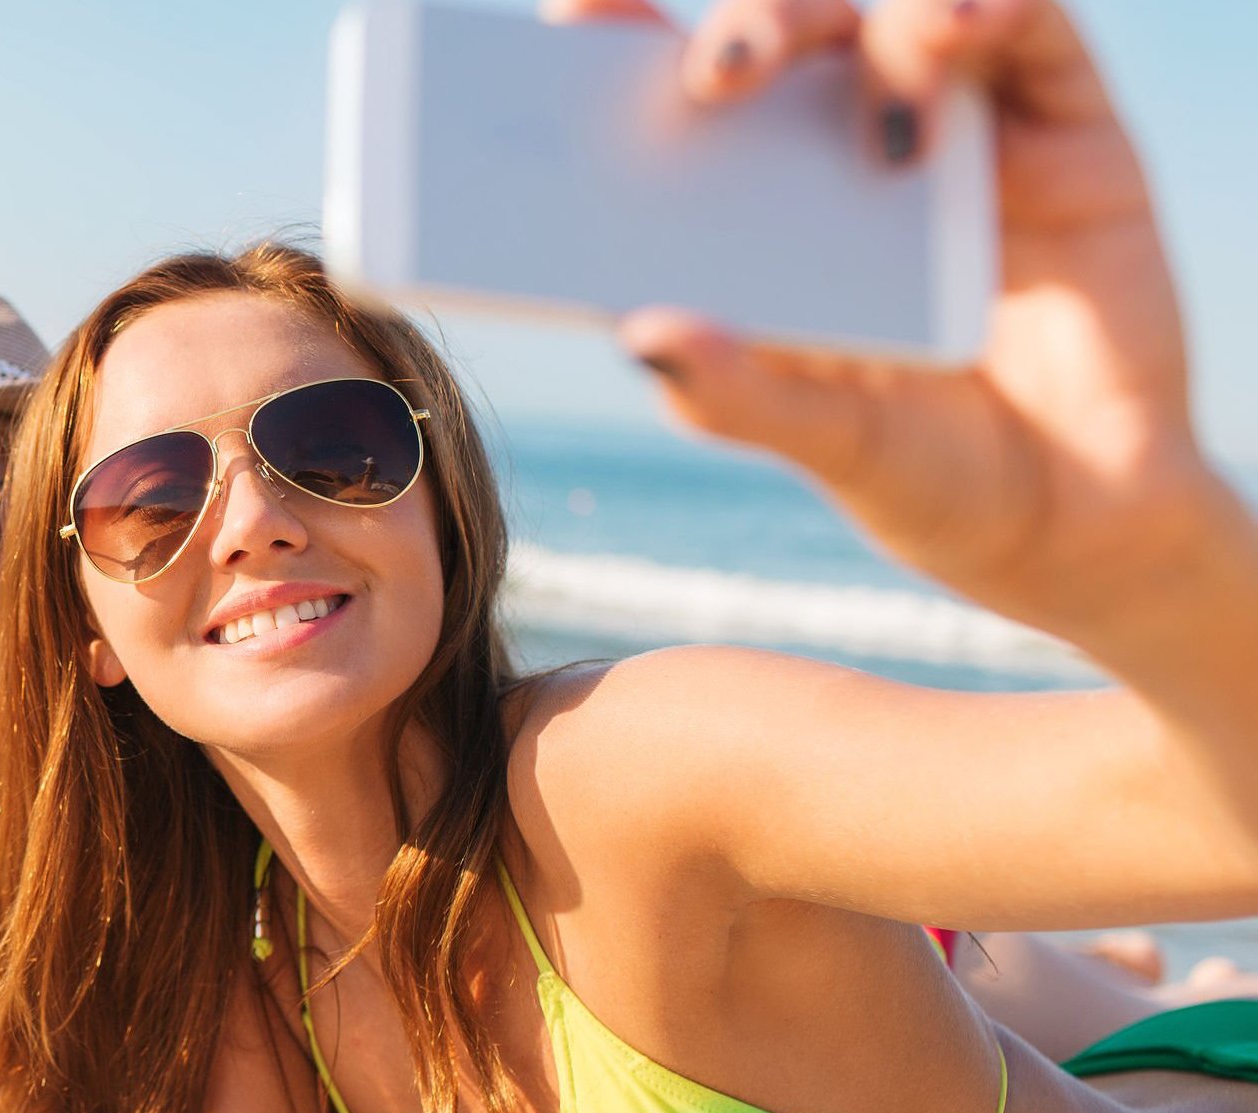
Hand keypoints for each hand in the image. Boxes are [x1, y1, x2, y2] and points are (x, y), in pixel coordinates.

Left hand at [563, 0, 1220, 645]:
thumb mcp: (823, 444)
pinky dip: (985, 5)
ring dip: (845, 26)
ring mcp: (953, 125)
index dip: (620, 44)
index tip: (571, 22)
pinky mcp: (1061, 122)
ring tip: (852, 105)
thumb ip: (734, 395)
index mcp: (757, 212)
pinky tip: (958, 32)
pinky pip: (1029, 24)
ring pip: (883, 16)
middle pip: (777, 37)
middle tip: (714, 81)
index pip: (676, 100)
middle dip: (741, 32)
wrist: (1080, 522)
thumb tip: (638, 334)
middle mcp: (844, 148)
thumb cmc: (925, 475)